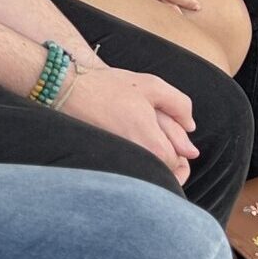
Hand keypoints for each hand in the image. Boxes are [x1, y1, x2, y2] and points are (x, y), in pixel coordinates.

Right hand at [61, 65, 198, 185]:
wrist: (66, 90)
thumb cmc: (108, 87)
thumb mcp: (152, 86)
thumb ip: (180, 105)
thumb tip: (191, 126)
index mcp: (153, 146)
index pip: (177, 163)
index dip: (181, 152)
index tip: (180, 144)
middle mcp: (138, 162)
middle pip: (163, 173)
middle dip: (171, 163)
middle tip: (168, 146)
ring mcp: (120, 165)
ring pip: (146, 172)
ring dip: (153, 163)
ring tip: (148, 143)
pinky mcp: (104, 163)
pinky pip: (129, 169)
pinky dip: (135, 161)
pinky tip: (129, 143)